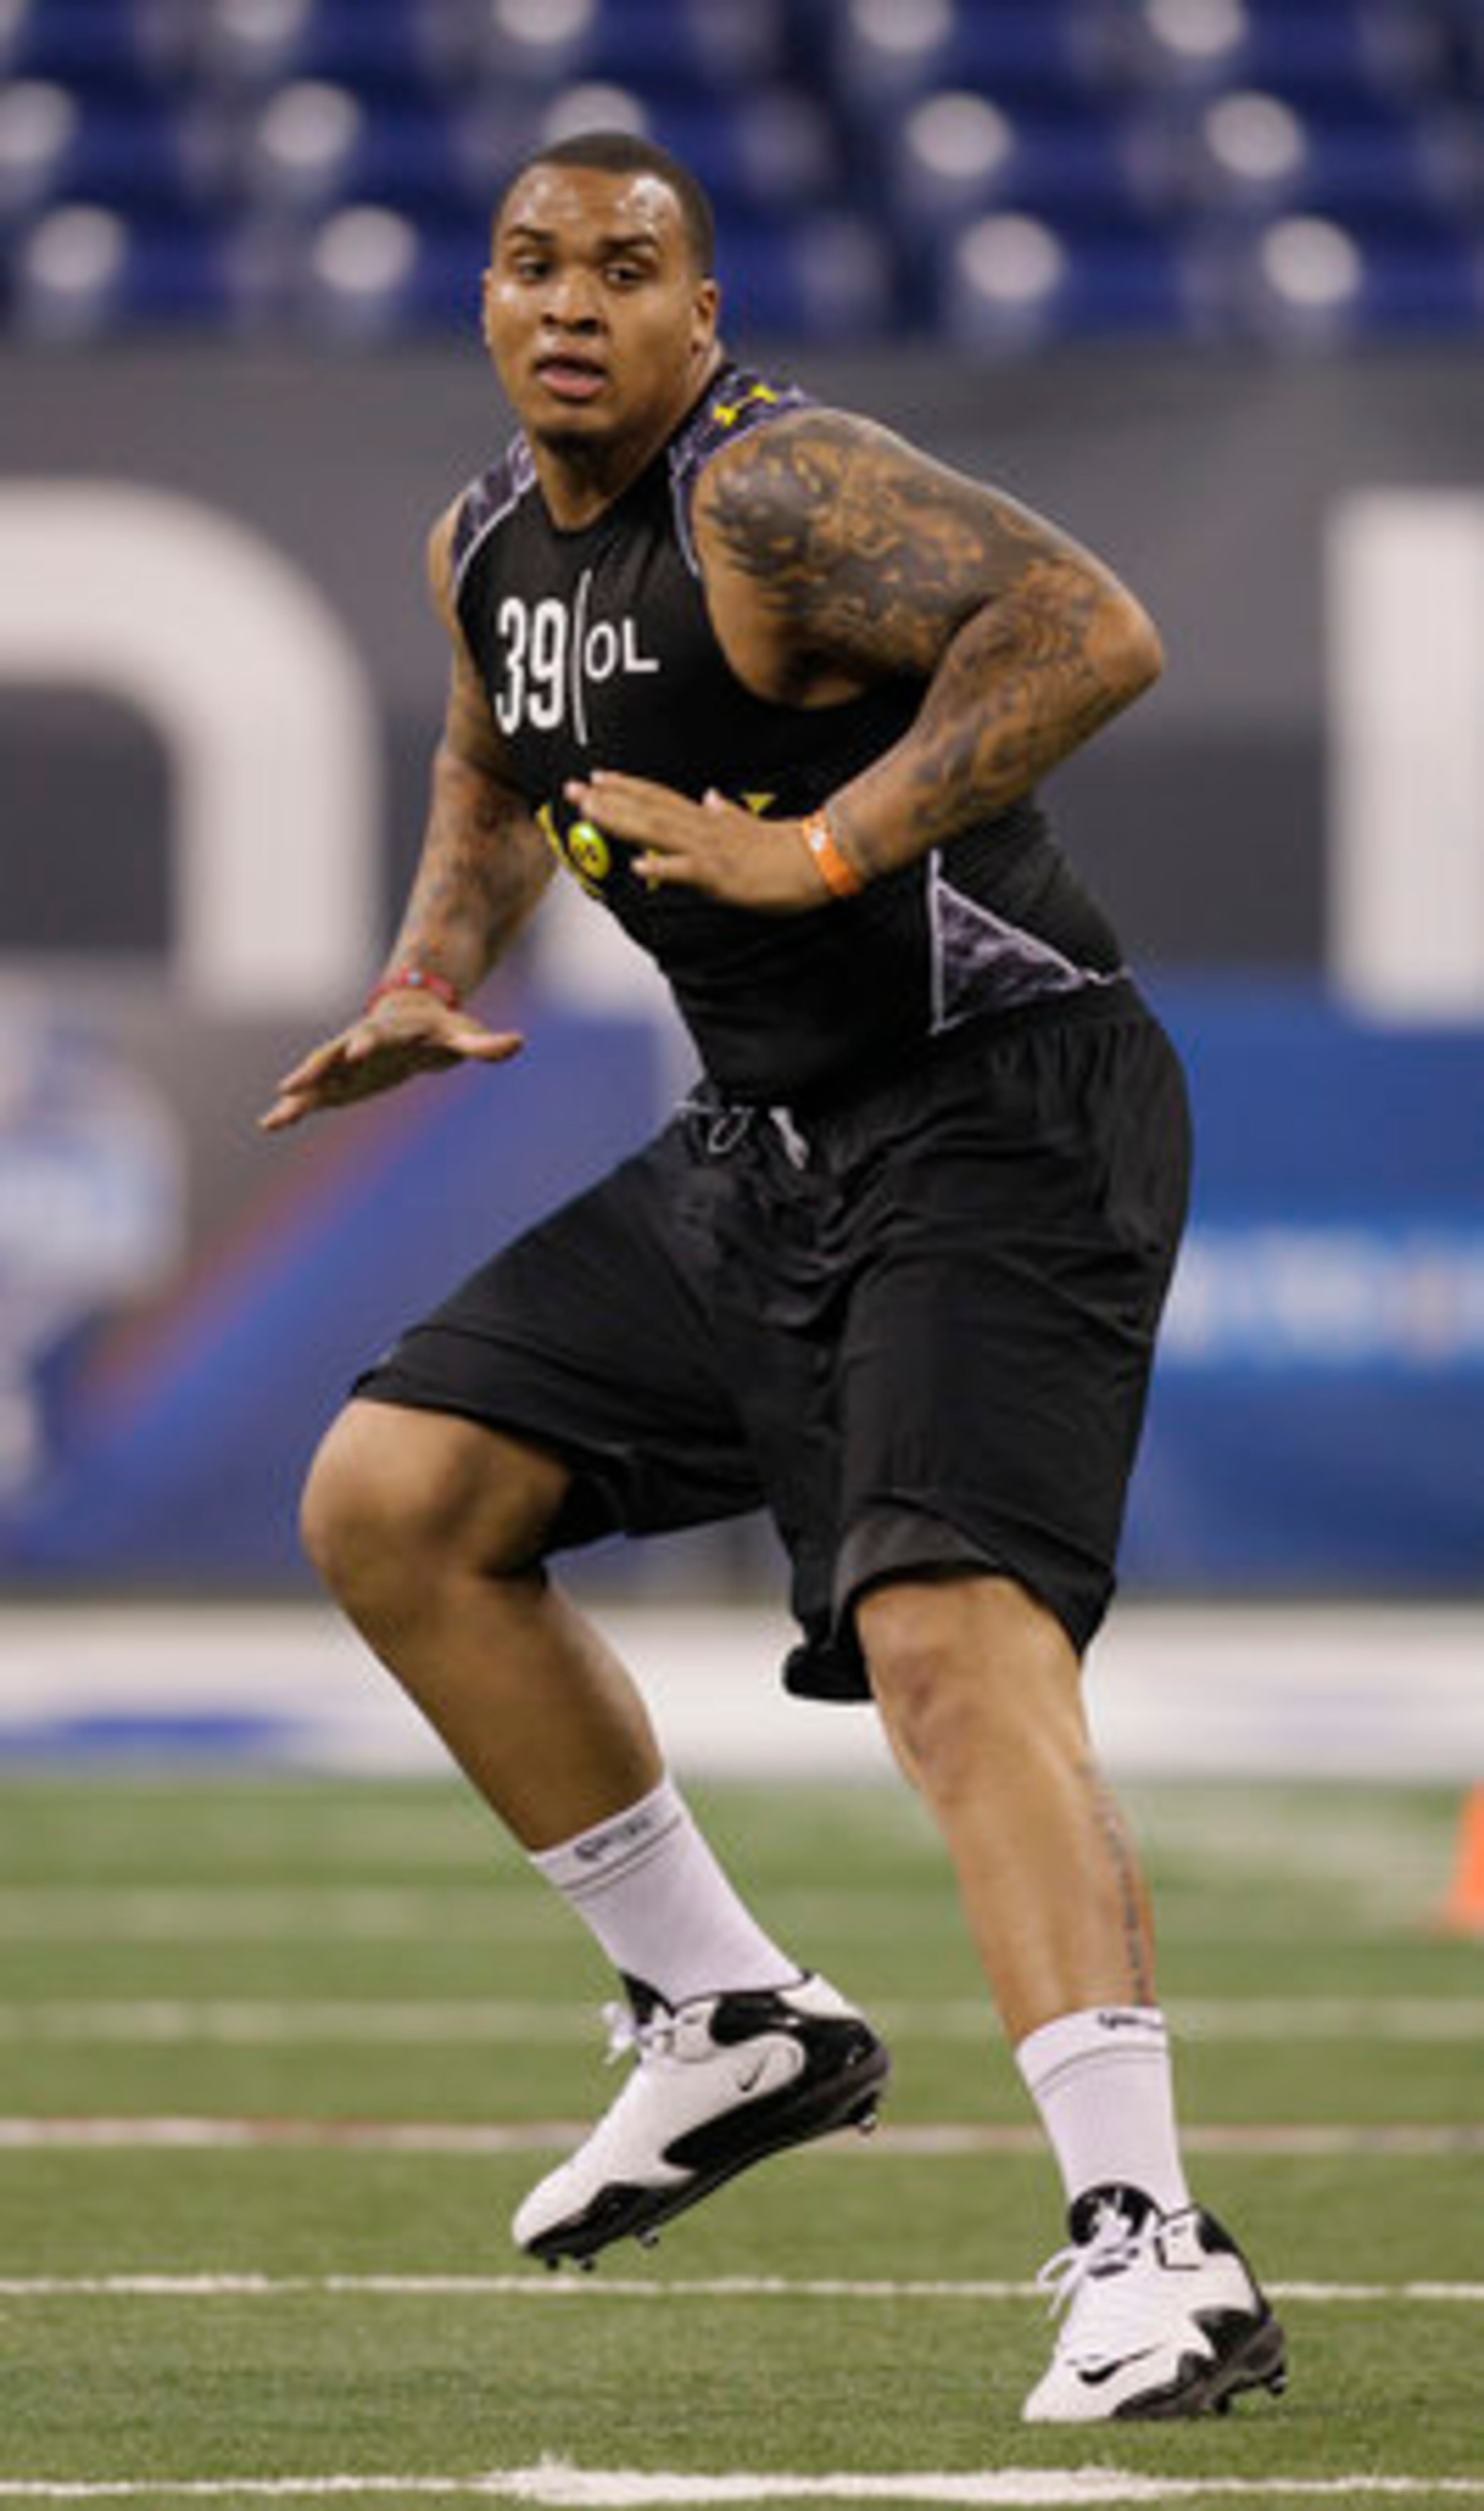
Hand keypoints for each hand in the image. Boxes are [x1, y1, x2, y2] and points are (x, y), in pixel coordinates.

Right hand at [258, 991, 523, 1132]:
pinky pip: (312, 1094)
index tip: (356, 1051)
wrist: (414, 1016)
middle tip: (291, 1083)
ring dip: (296, 1095)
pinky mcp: (338, 1081)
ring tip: (272, 1119)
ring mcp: (343, 1063)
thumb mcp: (462, 1033)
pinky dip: (293, 1107)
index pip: (375, 1036)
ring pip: (315, 1077)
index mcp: (387, 1031)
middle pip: (332, 1054)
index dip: (366, 1043)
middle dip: (313, 1068)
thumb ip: (485, 1043)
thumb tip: (518, 1043)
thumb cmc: (440, 1026)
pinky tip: (271, 1123)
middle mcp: (357, 1044)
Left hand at [565, 772, 830, 913]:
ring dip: (622, 820)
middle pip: (647, 809)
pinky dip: (663, 866)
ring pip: (658, 831)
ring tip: (589, 810)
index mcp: (708, 818)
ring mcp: (711, 850)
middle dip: (607, 800)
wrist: (822, 859)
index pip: (658, 797)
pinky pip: (688, 870)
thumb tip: (712, 797)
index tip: (595, 777)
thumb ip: (728, 813)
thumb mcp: (752, 824)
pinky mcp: (723, 876)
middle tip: (570, 789)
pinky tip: (638, 865)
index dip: (625, 787)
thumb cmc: (789, 847)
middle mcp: (703, 828)